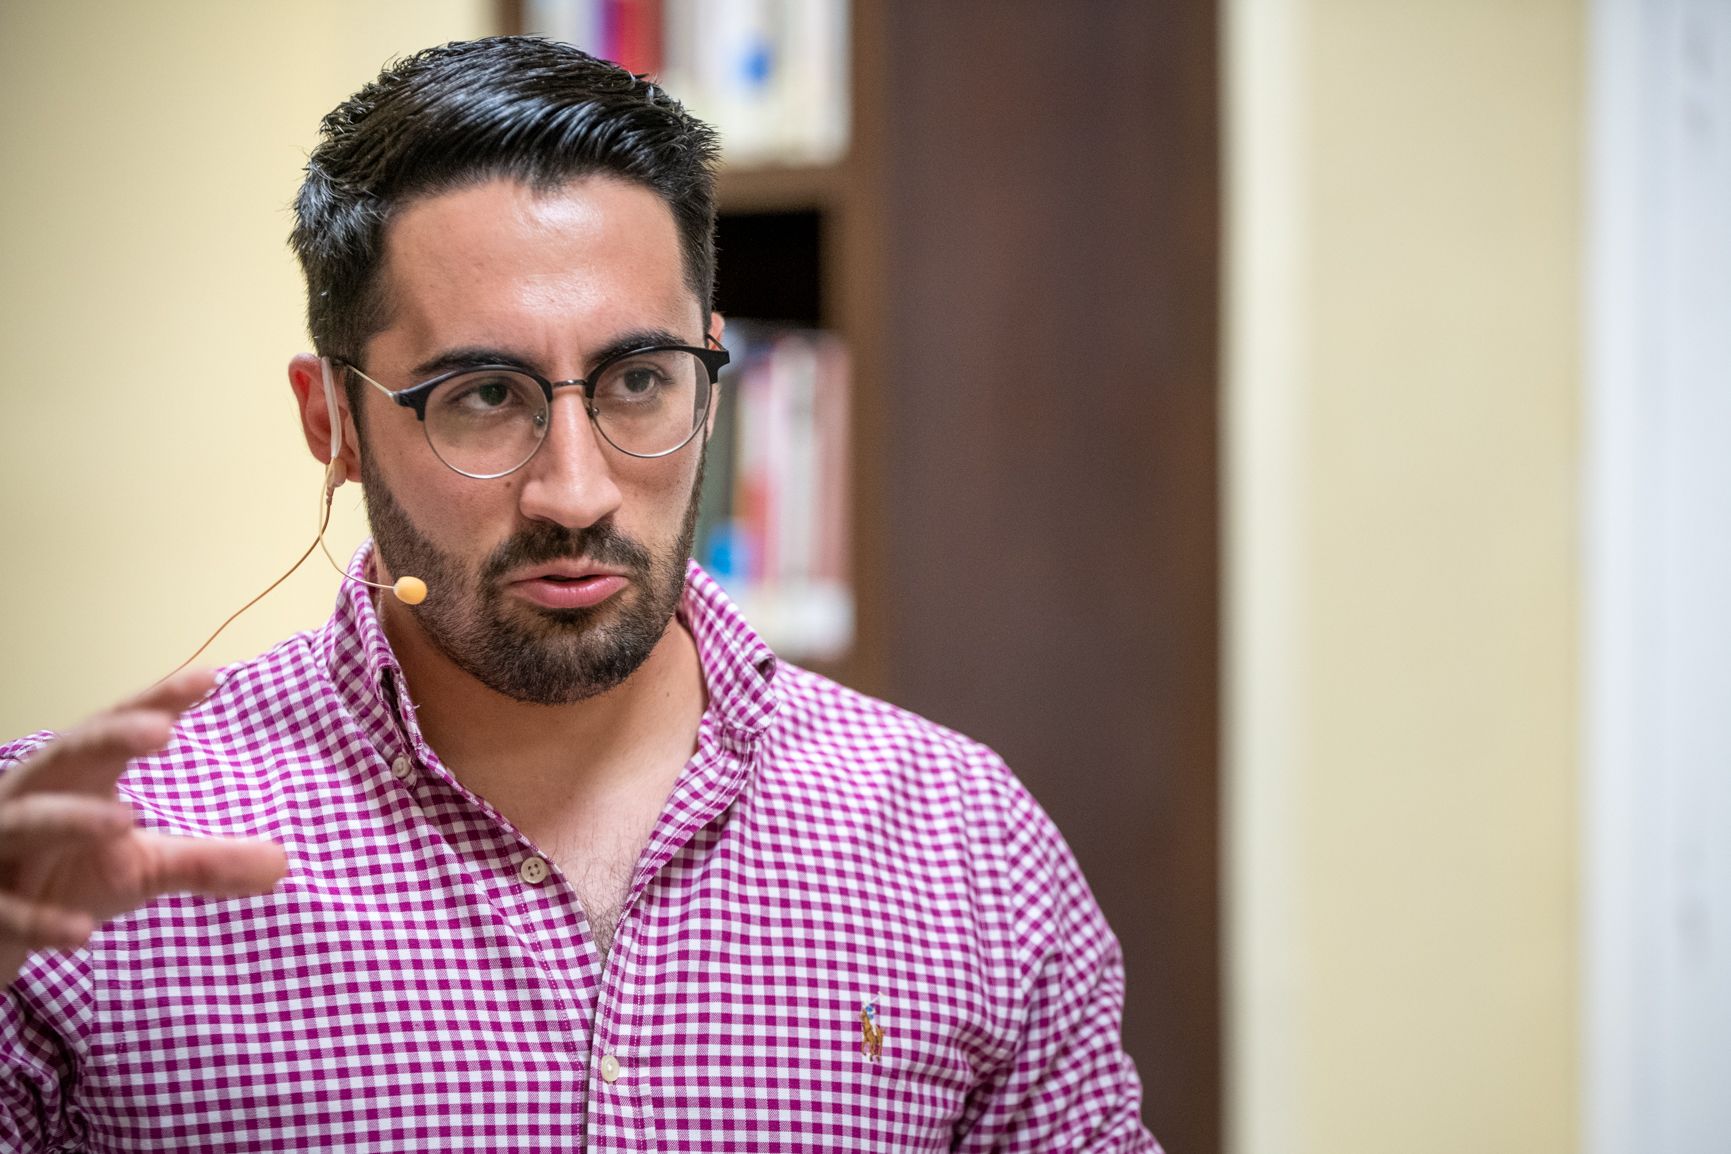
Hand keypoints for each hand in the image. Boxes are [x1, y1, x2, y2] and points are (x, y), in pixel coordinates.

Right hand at [0, 670, 285, 987]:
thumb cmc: (68, 876)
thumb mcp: (142, 867)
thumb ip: (206, 862)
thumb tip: (283, 862)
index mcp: (77, 779)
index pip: (118, 730)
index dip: (159, 701)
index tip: (212, 677)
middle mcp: (34, 800)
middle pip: (66, 754)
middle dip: (108, 737)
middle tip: (163, 730)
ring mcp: (1, 849)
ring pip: (27, 821)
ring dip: (73, 818)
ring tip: (125, 820)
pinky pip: (8, 911)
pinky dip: (41, 920)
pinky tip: (82, 932)